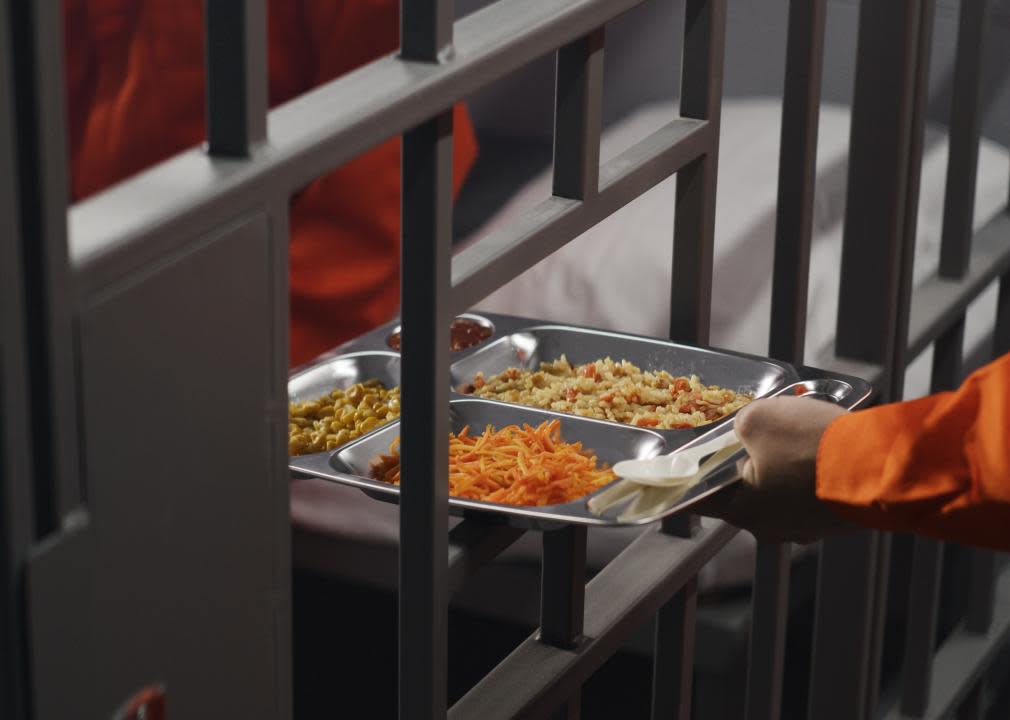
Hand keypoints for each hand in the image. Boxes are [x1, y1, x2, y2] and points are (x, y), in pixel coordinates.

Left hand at [693, 396, 854, 542]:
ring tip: (798, 434)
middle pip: (743, 488)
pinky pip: (810, 490)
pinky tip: (822, 447)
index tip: (678, 467)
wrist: (881, 466)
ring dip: (783, 462)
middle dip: (747, 459)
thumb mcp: (757, 418)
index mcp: (740, 509)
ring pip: (780, 488)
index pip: (697, 496)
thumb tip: (748, 431)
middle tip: (754, 433)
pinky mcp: (833, 518)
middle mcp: (769, 527)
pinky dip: (811, 469)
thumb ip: (741, 425)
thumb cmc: (812, 445)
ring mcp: (804, 526)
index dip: (687, 476)